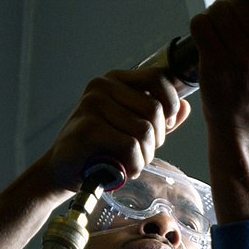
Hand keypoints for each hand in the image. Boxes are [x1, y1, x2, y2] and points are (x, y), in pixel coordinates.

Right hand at [46, 68, 190, 193]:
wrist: (62, 170)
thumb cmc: (100, 148)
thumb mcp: (132, 129)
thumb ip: (158, 118)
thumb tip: (186, 107)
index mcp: (115, 80)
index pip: (158, 78)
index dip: (170, 105)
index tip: (165, 126)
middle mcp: (102, 86)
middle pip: (154, 110)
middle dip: (156, 140)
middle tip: (142, 155)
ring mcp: (92, 105)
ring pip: (144, 130)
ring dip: (145, 155)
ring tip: (131, 164)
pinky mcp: (87, 128)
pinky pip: (129, 146)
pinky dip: (133, 164)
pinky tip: (123, 170)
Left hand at [190, 0, 248, 133]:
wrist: (245, 124)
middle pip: (241, 2)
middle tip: (228, 11)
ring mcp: (241, 62)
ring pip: (218, 10)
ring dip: (214, 11)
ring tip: (218, 25)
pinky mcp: (215, 67)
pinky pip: (200, 24)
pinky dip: (200, 22)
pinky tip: (206, 33)